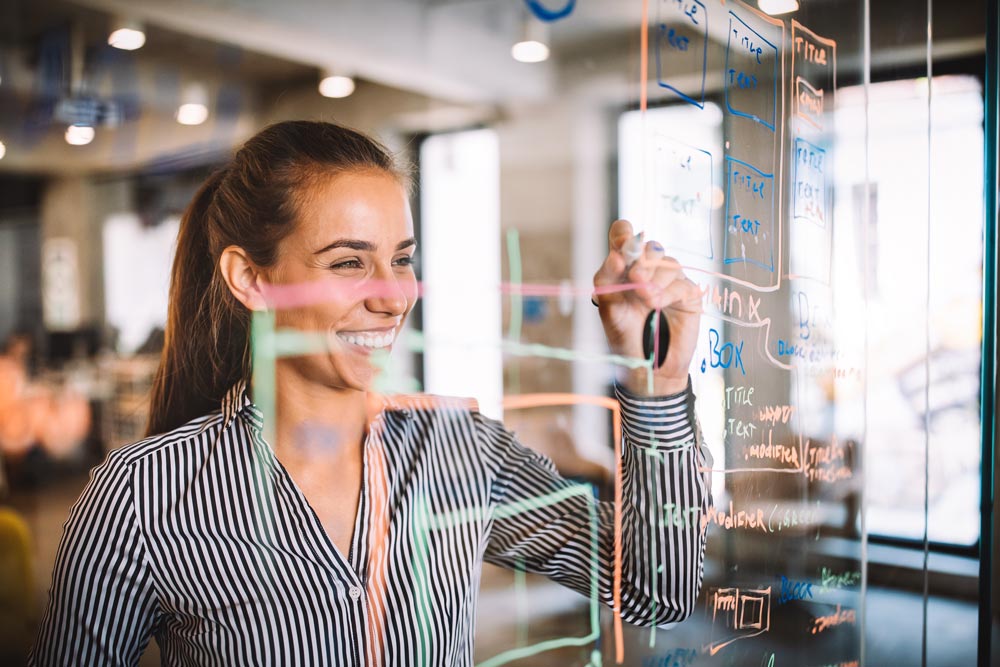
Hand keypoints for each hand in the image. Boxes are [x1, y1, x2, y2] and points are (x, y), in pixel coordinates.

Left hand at [593, 219, 701, 395]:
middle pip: (650, 246)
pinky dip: (667, 293)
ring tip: (646, 300)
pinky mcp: (688, 295)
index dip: (623, 233)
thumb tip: (616, 257)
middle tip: (635, 278)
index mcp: (625, 268)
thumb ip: (606, 281)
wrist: (646, 366)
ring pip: (668, 263)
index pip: (624, 235)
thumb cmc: (624, 336)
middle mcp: (648, 270)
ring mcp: (670, 281)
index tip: (621, 243)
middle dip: (642, 260)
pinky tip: (657, 305)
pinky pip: (680, 284)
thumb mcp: (608, 308)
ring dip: (655, 279)